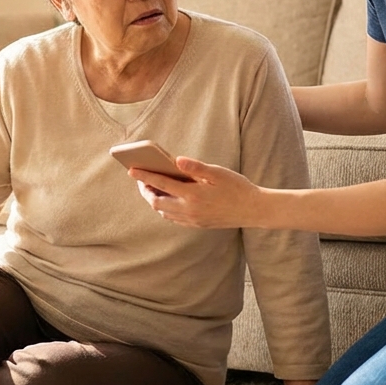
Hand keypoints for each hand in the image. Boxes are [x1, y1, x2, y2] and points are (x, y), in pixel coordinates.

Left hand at [129, 157, 265, 228]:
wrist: (253, 210)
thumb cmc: (237, 187)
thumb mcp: (218, 172)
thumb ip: (196, 167)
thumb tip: (176, 160)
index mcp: (193, 194)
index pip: (162, 184)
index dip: (145, 176)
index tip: (132, 169)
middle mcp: (189, 209)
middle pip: (157, 201)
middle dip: (146, 190)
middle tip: (141, 178)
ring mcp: (192, 219)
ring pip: (163, 212)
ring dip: (154, 200)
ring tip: (151, 187)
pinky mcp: (197, 224)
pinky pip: (173, 218)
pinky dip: (165, 208)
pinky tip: (167, 199)